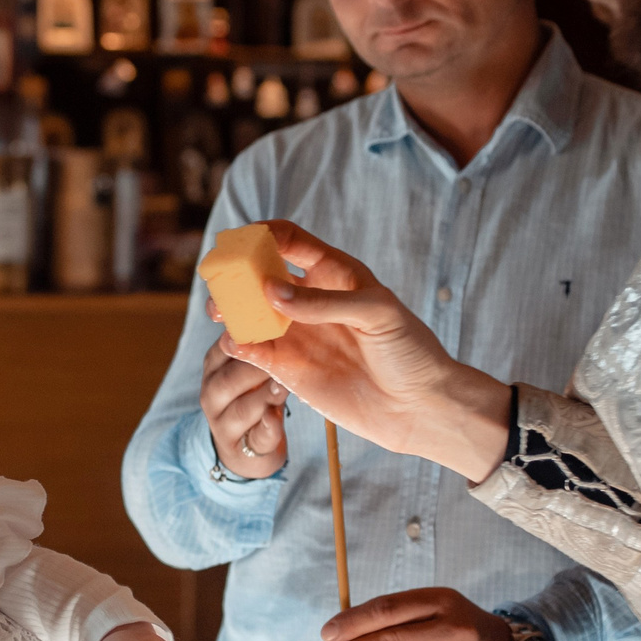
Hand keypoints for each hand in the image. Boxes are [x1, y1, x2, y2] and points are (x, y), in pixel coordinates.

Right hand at [215, 222, 514, 480]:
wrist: (420, 406)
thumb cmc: (410, 351)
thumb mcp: (377, 313)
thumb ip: (323, 301)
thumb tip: (270, 291)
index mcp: (333, 272)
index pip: (288, 239)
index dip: (261, 234)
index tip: (240, 241)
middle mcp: (309, 299)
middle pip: (258, 274)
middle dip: (235, 273)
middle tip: (220, 279)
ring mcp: (297, 333)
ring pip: (250, 312)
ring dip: (231, 309)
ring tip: (223, 313)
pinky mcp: (288, 369)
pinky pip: (253, 351)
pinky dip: (238, 344)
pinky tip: (238, 344)